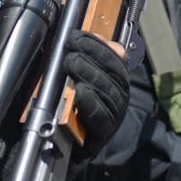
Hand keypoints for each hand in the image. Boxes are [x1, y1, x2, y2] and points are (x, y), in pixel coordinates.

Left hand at [63, 30, 129, 159]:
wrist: (62, 146)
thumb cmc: (69, 108)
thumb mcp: (76, 79)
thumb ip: (83, 58)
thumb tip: (87, 35)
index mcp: (115, 83)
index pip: (116, 60)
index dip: (99, 45)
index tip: (79, 35)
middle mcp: (118, 100)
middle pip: (114, 75)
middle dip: (93, 56)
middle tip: (71, 47)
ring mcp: (112, 118)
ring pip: (109, 93)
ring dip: (89, 74)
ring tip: (71, 63)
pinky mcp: (101, 136)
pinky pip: (100, 117)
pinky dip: (90, 102)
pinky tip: (80, 91)